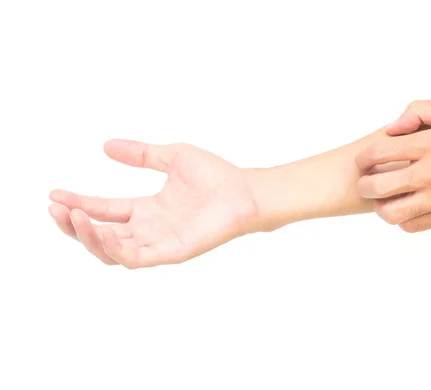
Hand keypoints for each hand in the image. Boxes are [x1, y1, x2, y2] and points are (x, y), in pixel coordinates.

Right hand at [49, 140, 259, 267]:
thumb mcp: (171, 156)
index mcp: (147, 209)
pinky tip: (99, 231)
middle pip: (101, 233)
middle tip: (55, 208)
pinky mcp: (171, 252)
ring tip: (71, 217)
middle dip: (74, 224)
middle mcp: (149, 228)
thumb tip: (107, 145)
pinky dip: (114, 248)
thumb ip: (141, 154)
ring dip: (88, 237)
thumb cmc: (216, 175)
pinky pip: (135, 258)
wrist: (245, 190)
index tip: (54, 193)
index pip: (104, 209)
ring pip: (112, 250)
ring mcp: (159, 242)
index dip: (78, 203)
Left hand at [355, 100, 430, 232]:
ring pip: (391, 213)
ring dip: (381, 206)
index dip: (363, 158)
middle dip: (365, 184)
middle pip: (376, 187)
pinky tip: (408, 207)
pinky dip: (403, 220)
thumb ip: (419, 111)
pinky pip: (413, 226)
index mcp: (430, 145)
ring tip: (385, 199)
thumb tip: (392, 128)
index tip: (364, 160)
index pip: (377, 153)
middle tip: (367, 181)